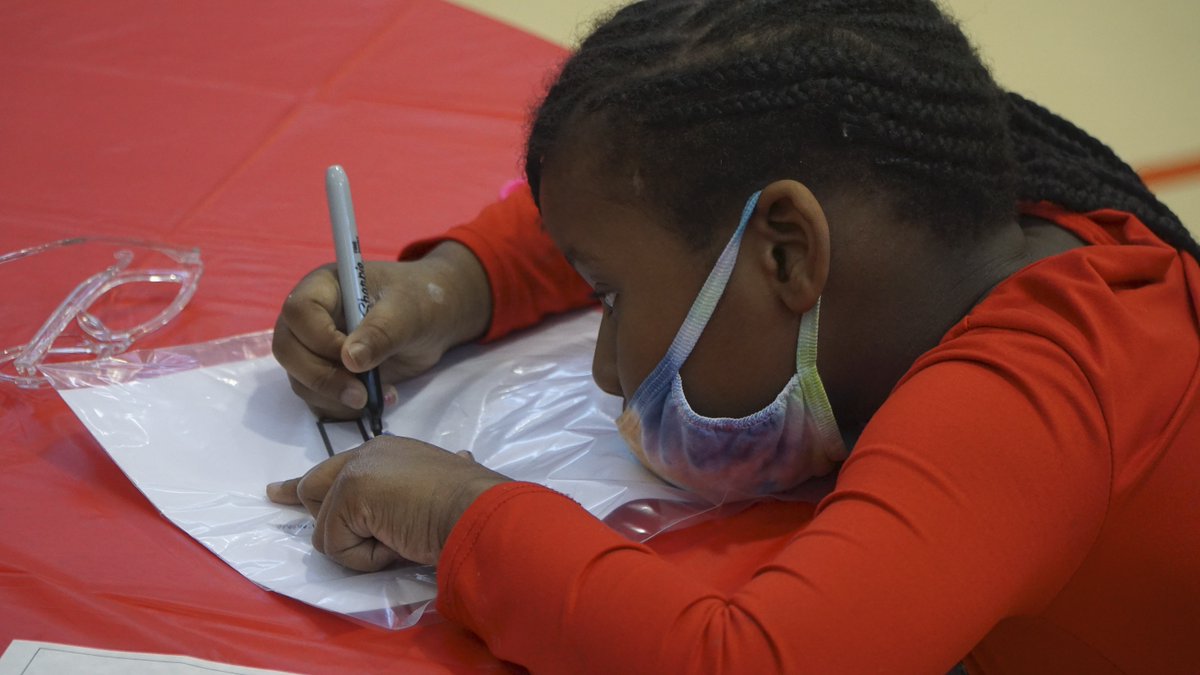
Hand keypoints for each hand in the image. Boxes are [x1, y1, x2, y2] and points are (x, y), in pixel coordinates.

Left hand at [266, 435, 509, 569]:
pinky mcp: (349, 496)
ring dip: (364, 550)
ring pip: (327, 532)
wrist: (478, 510)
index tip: (282, 491)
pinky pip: (337, 548)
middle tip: (300, 507)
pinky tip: (399, 544)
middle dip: (314, 511)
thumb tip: (465, 459)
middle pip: (314, 489)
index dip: (310, 485)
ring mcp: (356, 472)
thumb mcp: (440, 490)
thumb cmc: (470, 505)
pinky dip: (367, 558)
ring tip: (403, 540)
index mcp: (390, 453)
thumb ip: (430, 484)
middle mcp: (368, 455)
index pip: (338, 469)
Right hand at [272, 242, 490, 419]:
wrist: (432, 320)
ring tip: (383, 395)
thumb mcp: (408, 313)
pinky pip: (317, 398)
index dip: (319, 339)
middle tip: (360, 395)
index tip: (353, 358)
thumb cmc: (419, 302)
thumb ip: (381, 332)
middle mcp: (310, 318)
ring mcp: (314, 349)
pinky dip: (343, 408)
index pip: (299, 312)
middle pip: (288, 350)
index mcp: (324, 287)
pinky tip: (378, 401)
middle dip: (321, 378)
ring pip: (300, 380)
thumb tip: (350, 360)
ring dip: (335, 398)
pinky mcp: (326, 375)